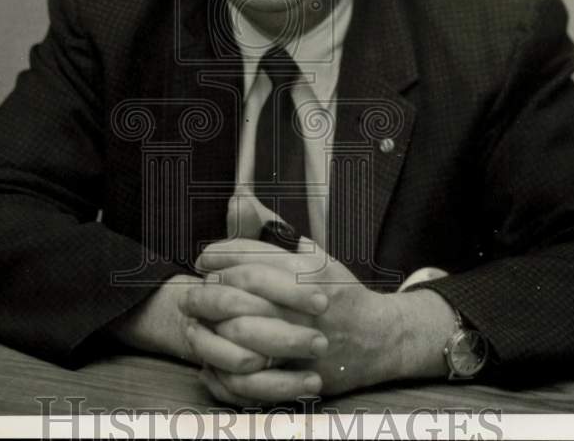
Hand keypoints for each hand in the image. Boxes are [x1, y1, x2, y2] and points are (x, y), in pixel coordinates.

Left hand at [194, 238, 398, 396]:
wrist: (378, 338)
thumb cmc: (341, 292)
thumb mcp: (316, 254)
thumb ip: (276, 232)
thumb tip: (238, 201)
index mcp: (308, 270)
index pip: (248, 258)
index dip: (217, 257)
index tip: (203, 259)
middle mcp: (304, 304)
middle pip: (239, 294)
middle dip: (208, 290)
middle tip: (194, 289)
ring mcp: (300, 341)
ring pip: (239, 333)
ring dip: (212, 324)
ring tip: (200, 316)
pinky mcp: (298, 373)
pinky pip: (250, 371)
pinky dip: (225, 361)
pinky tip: (214, 350)